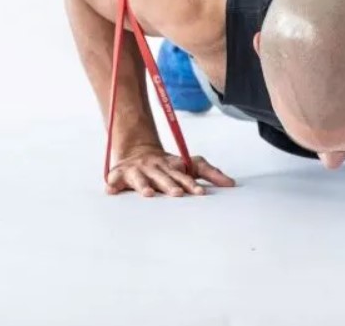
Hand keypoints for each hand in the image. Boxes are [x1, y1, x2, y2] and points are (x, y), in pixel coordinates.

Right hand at [106, 147, 235, 196]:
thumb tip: (233, 184)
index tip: (200, 193)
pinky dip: (112, 184)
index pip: (184, 175)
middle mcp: (155, 166)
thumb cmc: (168, 165)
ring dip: (143, 185)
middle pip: (163, 177)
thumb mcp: (190, 165)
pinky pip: (114, 179)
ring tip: (147, 194)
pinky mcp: (119, 174)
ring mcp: (137, 169)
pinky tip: (111, 190)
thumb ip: (211, 173)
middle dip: (169, 185)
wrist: (137, 150)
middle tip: (177, 194)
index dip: (191, 184)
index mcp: (173, 166)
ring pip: (141, 178)